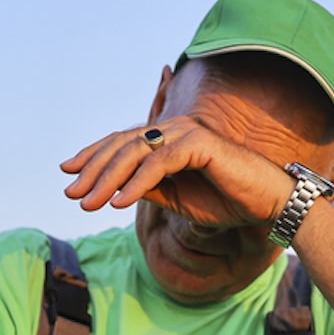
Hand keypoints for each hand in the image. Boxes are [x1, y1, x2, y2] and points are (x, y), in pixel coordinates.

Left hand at [60, 119, 290, 229]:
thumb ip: (148, 189)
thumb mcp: (177, 199)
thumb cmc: (226, 201)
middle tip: (71, 193)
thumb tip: (115, 191)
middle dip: (93, 169)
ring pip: (135, 153)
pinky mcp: (199, 144)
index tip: (67, 175)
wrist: (266, 205)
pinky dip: (136, 183)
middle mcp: (174, 129)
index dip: (93, 156)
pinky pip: (158, 165)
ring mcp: (186, 133)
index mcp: (167, 139)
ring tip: (89, 203)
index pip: (122, 143)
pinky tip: (118, 203)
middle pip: (122, 145)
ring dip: (108, 179)